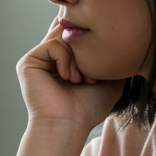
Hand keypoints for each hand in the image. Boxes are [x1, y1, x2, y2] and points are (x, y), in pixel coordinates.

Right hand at [17, 16, 124, 132]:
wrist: (69, 125)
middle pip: (69, 30)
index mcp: (65, 59)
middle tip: (91, 76)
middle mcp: (50, 57)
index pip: (74, 33)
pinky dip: (65, 60)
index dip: (87, 33)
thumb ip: (114, 58)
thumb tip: (127, 41)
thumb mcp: (110, 79)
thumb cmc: (88, 109)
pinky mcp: (28, 62)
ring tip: (81, 80)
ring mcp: (38, 58)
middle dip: (85, 48)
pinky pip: (52, 45)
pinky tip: (68, 78)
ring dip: (77, 58)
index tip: (100, 50)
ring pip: (62, 37)